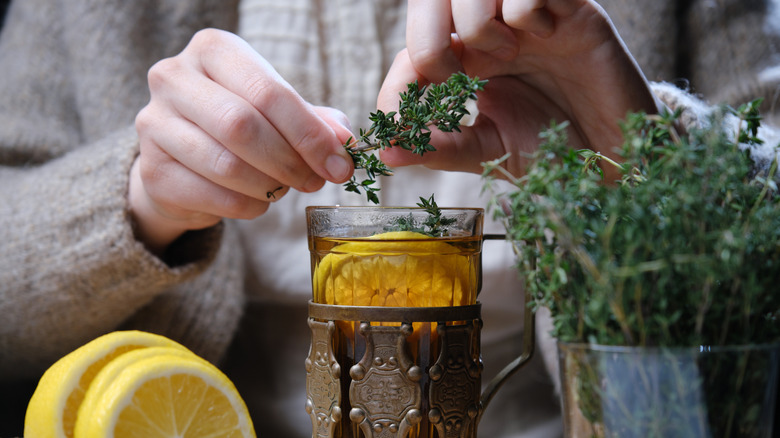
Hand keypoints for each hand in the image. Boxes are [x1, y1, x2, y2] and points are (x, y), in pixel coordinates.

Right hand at [131, 29, 353, 253]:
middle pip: (243, 126)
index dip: (309, 134)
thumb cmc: (240, 123)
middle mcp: (173, 78)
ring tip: (285, 188)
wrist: (184, 156)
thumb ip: (315, 122)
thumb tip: (344, 143)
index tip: (338, 164)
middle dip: (290, 161)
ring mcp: (154, 124)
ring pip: (226, 165)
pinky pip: (212, 196)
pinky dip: (247, 206)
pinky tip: (258, 201)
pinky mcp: (152, 170)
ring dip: (269, 186)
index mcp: (213, 50)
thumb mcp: (280, 111)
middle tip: (315, 181)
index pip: (268, 91)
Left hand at [378, 0, 659, 178]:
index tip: (400, 117)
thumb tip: (384, 152)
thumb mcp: (488, 153)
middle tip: (453, 76)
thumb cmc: (554, 150)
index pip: (411, 50)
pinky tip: (547, 34)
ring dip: (478, 26)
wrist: (618, 153)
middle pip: (430, 1)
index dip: (399, 79)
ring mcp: (525, 15)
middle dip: (429, 42)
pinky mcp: (567, 4)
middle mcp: (488, 32)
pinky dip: (526, 12)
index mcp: (465, 64)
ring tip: (508, 55)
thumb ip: (439, 148)